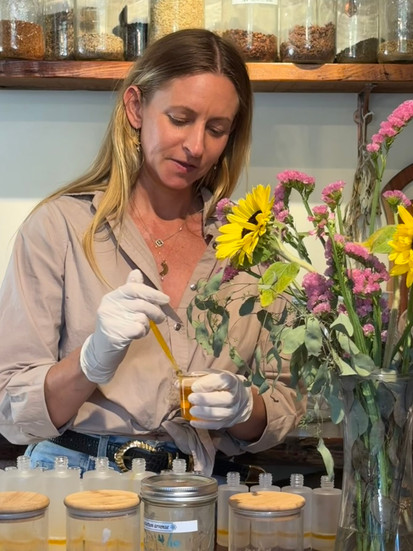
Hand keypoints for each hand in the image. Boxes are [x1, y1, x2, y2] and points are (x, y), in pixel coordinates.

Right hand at [80, 269, 168, 383]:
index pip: (133, 288)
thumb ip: (131, 291)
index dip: (152, 292)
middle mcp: (109, 306)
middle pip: (141, 303)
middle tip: (161, 318)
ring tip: (141, 329)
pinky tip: (136, 336)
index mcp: (111, 297)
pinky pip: (139, 329)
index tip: (166, 299)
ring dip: (147, 325)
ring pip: (142, 317)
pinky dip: (143, 333)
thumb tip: (137, 272)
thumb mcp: (122, 307)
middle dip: (156, 311)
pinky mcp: (115, 334)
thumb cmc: (116, 327)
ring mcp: (110, 320)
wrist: (100, 351)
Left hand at [188, 371, 252, 429]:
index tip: (194, 386)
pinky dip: (204, 424)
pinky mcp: (228, 422)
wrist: (240, 398)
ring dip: (204, 413)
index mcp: (232, 381)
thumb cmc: (222, 384)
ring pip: (221, 414)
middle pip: (224, 399)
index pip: (223, 381)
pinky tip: (193, 421)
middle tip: (191, 398)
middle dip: (206, 400)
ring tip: (192, 410)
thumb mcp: (213, 375)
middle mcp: (235, 396)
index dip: (208, 384)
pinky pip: (217, 425)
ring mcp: (233, 411)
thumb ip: (197, 378)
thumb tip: (177, 384)